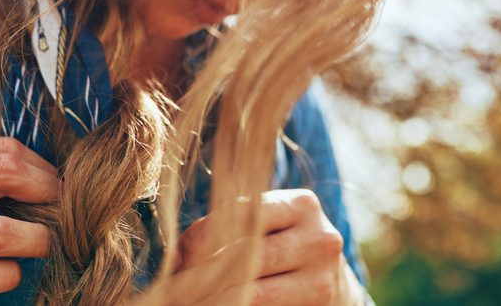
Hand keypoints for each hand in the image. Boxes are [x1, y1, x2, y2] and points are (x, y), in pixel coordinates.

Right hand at [0, 137, 61, 304]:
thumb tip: (41, 171)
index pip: (0, 149)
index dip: (43, 168)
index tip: (56, 187)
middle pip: (4, 173)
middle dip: (47, 193)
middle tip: (61, 212)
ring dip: (35, 240)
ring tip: (41, 245)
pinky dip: (7, 275)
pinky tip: (8, 274)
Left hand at [168, 188, 365, 305]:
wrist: (332, 282)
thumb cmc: (285, 245)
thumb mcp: (268, 226)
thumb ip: (232, 228)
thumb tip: (176, 255)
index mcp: (301, 205)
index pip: (242, 215)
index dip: (201, 237)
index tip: (175, 258)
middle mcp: (318, 238)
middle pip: (246, 256)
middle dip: (201, 274)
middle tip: (169, 288)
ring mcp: (322, 277)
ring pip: (252, 293)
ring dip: (211, 300)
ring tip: (181, 302)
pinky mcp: (320, 303)